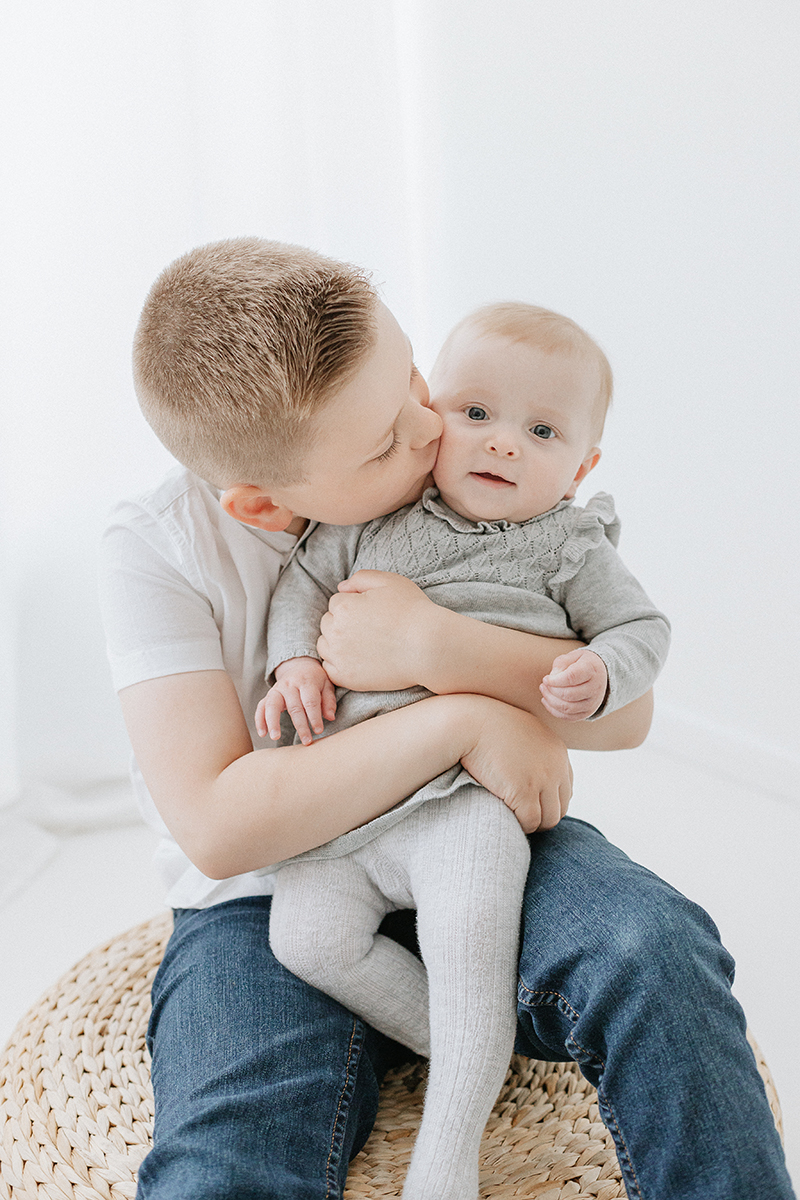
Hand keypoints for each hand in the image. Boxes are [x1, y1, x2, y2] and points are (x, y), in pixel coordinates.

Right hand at [255, 657, 336, 745]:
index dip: (314, 717)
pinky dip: (259, 720)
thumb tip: (330, 717)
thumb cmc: (316, 680)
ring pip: (272, 705)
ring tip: (275, 737)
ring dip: (273, 722)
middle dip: (300, 725)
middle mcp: (289, 684)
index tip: (319, 730)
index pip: (310, 701)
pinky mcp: (268, 695)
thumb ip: (329, 701)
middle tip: (307, 741)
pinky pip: (261, 707)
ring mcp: (277, 689)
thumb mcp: (327, 685)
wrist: (299, 666)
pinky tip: (262, 733)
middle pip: (294, 706)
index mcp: (306, 681)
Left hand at [317, 570, 437, 690]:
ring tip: (362, 643)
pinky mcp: (347, 677)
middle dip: (342, 622)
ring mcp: (339, 656)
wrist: (429, 648)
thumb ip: (361, 578)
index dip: (354, 604)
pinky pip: (329, 668)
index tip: (372, 611)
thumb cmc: (413, 611)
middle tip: (368, 627)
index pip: (337, 601)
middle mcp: (336, 631)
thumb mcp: (390, 581)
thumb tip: (341, 587)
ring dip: (337, 642)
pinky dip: (338, 663)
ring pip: (325, 645)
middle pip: (328, 623)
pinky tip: (356, 659)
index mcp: (344, 606)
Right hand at [459, 697, 571, 832]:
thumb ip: (534, 749)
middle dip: (542, 815)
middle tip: (521, 816)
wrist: (471, 723)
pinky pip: (530, 821)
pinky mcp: (524, 792)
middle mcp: (556, 766)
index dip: (549, 801)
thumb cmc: (488, 726)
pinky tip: (507, 818)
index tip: (531, 803)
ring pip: (548, 819)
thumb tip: (531, 770)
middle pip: (560, 808)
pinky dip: (520, 825)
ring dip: (532, 823)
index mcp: (558, 751)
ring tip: (514, 819)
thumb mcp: (522, 730)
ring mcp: (542, 780)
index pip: (566, 789)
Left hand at [539, 648, 607, 720]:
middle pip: (569, 695)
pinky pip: (568, 717)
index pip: (571, 677)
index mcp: (591, 670)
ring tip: (544, 690)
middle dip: (552, 691)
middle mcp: (595, 688)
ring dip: (551, 701)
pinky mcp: (587, 712)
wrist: (600, 674)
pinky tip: (546, 700)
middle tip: (544, 684)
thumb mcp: (573, 656)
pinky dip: (554, 710)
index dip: (555, 680)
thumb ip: (561, 664)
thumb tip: (552, 677)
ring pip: (568, 708)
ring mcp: (592, 702)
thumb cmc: (582, 663)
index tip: (546, 679)